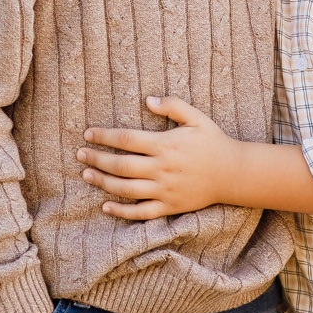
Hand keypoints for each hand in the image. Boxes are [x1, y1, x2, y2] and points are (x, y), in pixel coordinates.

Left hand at [77, 96, 237, 219]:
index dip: (104, 136)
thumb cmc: (213, 142)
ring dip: (103, 182)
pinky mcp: (169, 206)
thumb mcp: (197, 118)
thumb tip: (147, 100)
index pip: (126, 139)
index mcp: (165, 145)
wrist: (233, 174)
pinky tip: (105, 206)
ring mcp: (165, 190)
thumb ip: (173, 106)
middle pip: (121, 165)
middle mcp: (162, 169)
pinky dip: (121, 212)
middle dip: (97, 159)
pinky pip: (141, 212)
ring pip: (126, 189)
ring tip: (87, 175)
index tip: (88, 134)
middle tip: (80, 155)